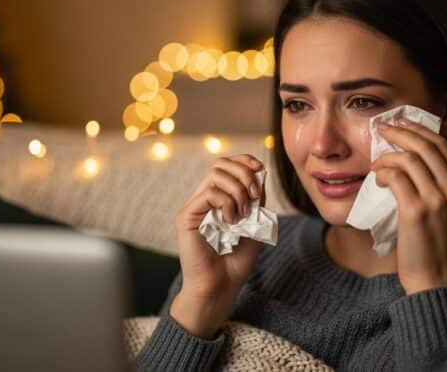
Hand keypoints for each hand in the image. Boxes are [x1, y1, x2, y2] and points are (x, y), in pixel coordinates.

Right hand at [171, 154, 265, 337]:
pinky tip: (232, 222)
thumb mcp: (254, 224)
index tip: (260, 168)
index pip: (226, 166)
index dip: (244, 161)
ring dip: (238, 190)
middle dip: (245, 174)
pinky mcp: (186, 217)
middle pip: (221, 164)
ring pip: (215, 175)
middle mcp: (202, 200)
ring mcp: (193, 207)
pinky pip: (209, 193)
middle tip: (255, 198)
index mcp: (217, 200)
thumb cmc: (236, 261)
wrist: (221, 286)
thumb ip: (255, 200)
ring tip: (244, 215)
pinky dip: (227, 203)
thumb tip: (259, 173)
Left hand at [372, 118, 446, 294]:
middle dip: (401, 132)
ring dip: (387, 156)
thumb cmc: (435, 246)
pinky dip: (384, 173)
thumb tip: (410, 160)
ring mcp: (438, 200)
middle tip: (382, 129)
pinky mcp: (417, 211)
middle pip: (426, 146)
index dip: (419, 130)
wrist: (436, 280)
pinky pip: (396, 177)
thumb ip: (439, 187)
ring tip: (376, 164)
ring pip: (409, 159)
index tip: (401, 123)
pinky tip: (378, 179)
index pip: (442, 146)